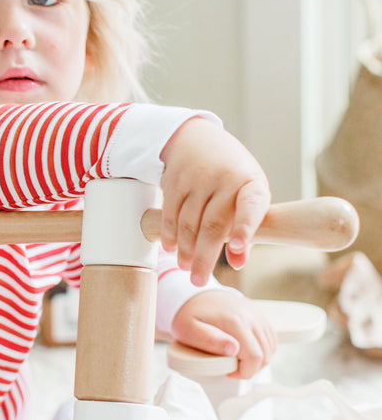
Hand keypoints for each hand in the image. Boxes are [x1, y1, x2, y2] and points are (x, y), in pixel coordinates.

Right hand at [159, 117, 269, 285]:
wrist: (196, 138)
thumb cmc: (230, 174)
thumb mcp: (247, 193)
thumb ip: (246, 228)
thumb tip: (237, 262)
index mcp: (251, 184)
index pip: (250, 208)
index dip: (244, 229)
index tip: (238, 249)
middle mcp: (225, 179)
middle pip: (212, 226)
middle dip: (204, 258)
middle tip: (198, 280)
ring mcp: (197, 178)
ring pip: (188, 223)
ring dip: (184, 250)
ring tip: (185, 267)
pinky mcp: (174, 181)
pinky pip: (169, 214)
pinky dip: (169, 235)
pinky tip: (171, 248)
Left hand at [172, 290, 276, 378]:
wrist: (194, 294)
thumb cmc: (189, 315)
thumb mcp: (188, 329)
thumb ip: (209, 340)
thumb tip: (233, 349)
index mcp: (235, 322)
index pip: (255, 357)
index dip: (244, 372)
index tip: (229, 372)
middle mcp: (251, 316)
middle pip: (265, 355)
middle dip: (251, 368)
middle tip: (231, 368)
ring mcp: (258, 314)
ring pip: (270, 348)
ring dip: (257, 360)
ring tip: (237, 360)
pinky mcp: (260, 314)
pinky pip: (270, 338)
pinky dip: (262, 349)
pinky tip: (246, 351)